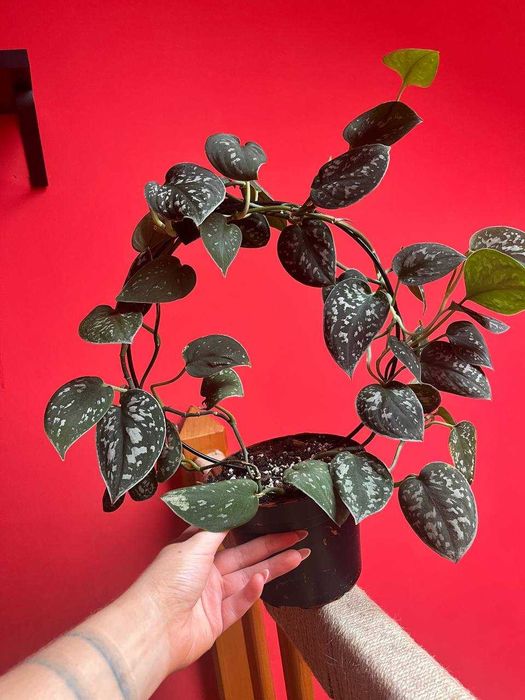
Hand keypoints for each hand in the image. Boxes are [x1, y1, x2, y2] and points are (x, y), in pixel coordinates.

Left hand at [132, 527, 309, 671]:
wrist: (154, 628)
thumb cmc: (167, 581)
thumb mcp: (193, 544)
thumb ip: (217, 528)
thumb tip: (231, 507)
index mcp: (195, 550)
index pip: (228, 532)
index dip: (250, 523)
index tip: (271, 513)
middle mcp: (205, 571)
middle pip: (245, 554)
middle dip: (273, 545)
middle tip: (298, 535)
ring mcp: (212, 596)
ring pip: (249, 577)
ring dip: (274, 567)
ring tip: (299, 555)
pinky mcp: (217, 620)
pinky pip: (241, 603)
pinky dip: (253, 592)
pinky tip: (264, 580)